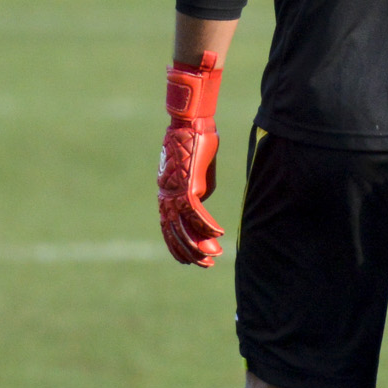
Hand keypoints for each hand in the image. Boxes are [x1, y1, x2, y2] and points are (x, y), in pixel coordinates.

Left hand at [157, 52, 225, 265]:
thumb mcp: (199, 171)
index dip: (180, 245)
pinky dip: (208, 225)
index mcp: (168, 194)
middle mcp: (168, 197)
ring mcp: (176, 192)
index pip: (170, 227)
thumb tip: (200, 202)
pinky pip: (196, 212)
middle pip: (175, 233)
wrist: (191, 122)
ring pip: (184, 227)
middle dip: (191, 252)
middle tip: (206, 265)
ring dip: (200, 244)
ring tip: (213, 256)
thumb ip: (199, 189)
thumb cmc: (196, 141)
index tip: (193, 258)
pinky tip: (219, 234)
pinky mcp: (187, 186)